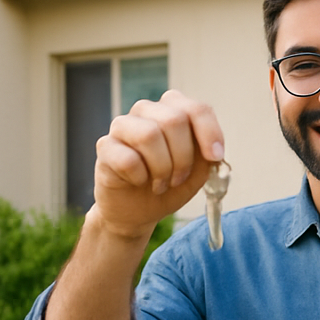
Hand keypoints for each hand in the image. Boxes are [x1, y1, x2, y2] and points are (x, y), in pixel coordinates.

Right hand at [91, 89, 224, 241]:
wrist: (137, 211)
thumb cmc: (170, 184)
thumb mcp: (198, 171)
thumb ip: (207, 155)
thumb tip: (213, 152)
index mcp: (174, 109)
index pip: (196, 108)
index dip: (209, 132)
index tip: (215, 157)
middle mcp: (147, 110)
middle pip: (174, 120)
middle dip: (183, 156)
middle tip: (179, 178)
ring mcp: (123, 126)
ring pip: (149, 134)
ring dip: (162, 167)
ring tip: (161, 183)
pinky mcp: (105, 146)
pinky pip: (127, 158)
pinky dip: (140, 176)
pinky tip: (138, 182)